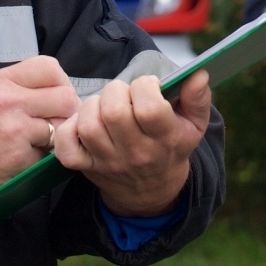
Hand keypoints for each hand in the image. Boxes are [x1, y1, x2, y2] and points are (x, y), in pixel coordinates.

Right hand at [0, 55, 78, 224]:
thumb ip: (16, 89)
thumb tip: (52, 93)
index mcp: (0, 81)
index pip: (51, 68)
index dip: (61, 83)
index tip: (56, 96)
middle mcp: (10, 101)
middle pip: (66, 98)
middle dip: (66, 113)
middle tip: (55, 124)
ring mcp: (15, 131)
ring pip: (59, 129)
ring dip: (53, 139)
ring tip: (31, 144)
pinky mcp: (16, 160)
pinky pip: (44, 157)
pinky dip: (36, 161)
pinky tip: (15, 160)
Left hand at [53, 70, 210, 215]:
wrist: (151, 191)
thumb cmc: (172, 147)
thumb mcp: (194, 125)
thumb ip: (197, 98)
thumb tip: (199, 74)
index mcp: (164, 139)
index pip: (149, 108)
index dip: (145, 86)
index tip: (149, 86)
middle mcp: (135, 153)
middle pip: (114, 112)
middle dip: (117, 91)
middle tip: (125, 95)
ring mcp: (107, 161)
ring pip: (89, 125)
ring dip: (93, 106)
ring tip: (106, 107)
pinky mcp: (86, 167)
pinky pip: (67, 147)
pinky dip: (69, 129)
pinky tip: (84, 123)